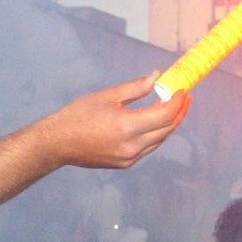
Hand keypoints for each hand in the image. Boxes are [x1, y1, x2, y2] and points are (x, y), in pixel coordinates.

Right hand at [34, 72, 191, 168]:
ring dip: (169, 123)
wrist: (56, 144)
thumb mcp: (107, 96)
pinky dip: (156, 133)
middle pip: (167, 128)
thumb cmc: (77, 116)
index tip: (183, 90)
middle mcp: (131, 146)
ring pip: (160, 140)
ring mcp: (129, 158)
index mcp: (127, 127)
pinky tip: (156, 121)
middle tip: (184, 96)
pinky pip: (149, 147)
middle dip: (179, 111)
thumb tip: (156, 77)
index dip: (178, 101)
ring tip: (174, 106)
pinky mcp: (125, 164)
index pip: (165, 114)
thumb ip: (135, 88)